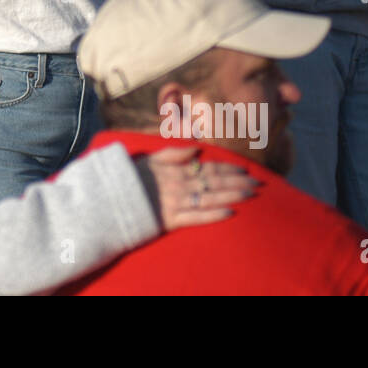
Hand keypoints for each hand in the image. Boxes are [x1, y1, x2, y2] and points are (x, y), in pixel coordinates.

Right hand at [140, 146, 256, 229]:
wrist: (109, 199)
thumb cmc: (129, 178)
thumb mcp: (149, 159)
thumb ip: (173, 153)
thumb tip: (197, 147)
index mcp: (175, 170)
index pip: (207, 167)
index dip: (227, 167)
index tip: (245, 169)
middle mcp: (179, 185)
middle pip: (214, 181)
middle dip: (237, 181)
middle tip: (258, 183)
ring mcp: (175, 203)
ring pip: (210, 198)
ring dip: (231, 195)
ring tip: (250, 195)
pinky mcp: (170, 220)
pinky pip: (195, 217)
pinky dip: (213, 215)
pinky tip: (229, 214)